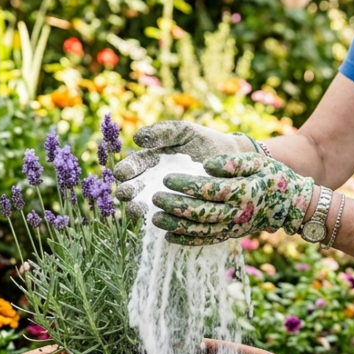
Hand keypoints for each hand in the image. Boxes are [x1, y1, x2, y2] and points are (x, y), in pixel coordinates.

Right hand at [113, 121, 257, 216]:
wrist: (230, 159)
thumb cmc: (204, 142)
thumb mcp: (184, 132)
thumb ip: (162, 132)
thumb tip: (137, 137)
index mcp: (150, 161)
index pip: (132, 167)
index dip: (126, 170)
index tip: (122, 173)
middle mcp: (152, 182)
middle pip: (134, 189)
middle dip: (128, 191)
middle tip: (125, 194)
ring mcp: (164, 199)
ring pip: (145, 206)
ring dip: (137, 209)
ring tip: (136, 210)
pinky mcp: (178, 213)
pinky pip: (166, 219)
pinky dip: (159, 221)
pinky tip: (156, 221)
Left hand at [150, 153, 315, 245]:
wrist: (290, 204)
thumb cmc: (272, 177)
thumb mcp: (258, 162)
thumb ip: (233, 162)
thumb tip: (208, 165)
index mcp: (245, 192)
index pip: (211, 190)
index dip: (187, 185)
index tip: (167, 178)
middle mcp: (238, 214)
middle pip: (202, 213)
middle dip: (176, 206)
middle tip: (155, 199)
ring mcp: (234, 228)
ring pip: (202, 231)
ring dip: (177, 226)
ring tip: (155, 219)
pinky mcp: (231, 235)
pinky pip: (207, 241)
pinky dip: (188, 241)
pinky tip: (169, 236)